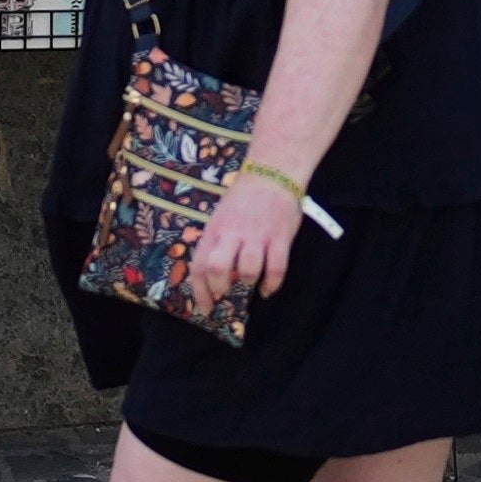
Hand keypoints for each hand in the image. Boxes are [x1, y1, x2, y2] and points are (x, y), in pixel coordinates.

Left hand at [181, 168, 302, 313]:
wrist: (272, 172)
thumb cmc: (245, 198)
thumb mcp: (221, 217)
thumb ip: (217, 243)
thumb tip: (216, 276)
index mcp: (214, 230)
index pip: (200, 266)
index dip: (201, 292)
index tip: (206, 309)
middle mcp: (232, 234)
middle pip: (218, 269)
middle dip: (221, 288)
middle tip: (228, 294)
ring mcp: (257, 236)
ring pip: (247, 270)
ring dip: (248, 284)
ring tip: (251, 285)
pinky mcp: (280, 237)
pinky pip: (276, 268)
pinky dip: (272, 284)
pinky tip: (268, 288)